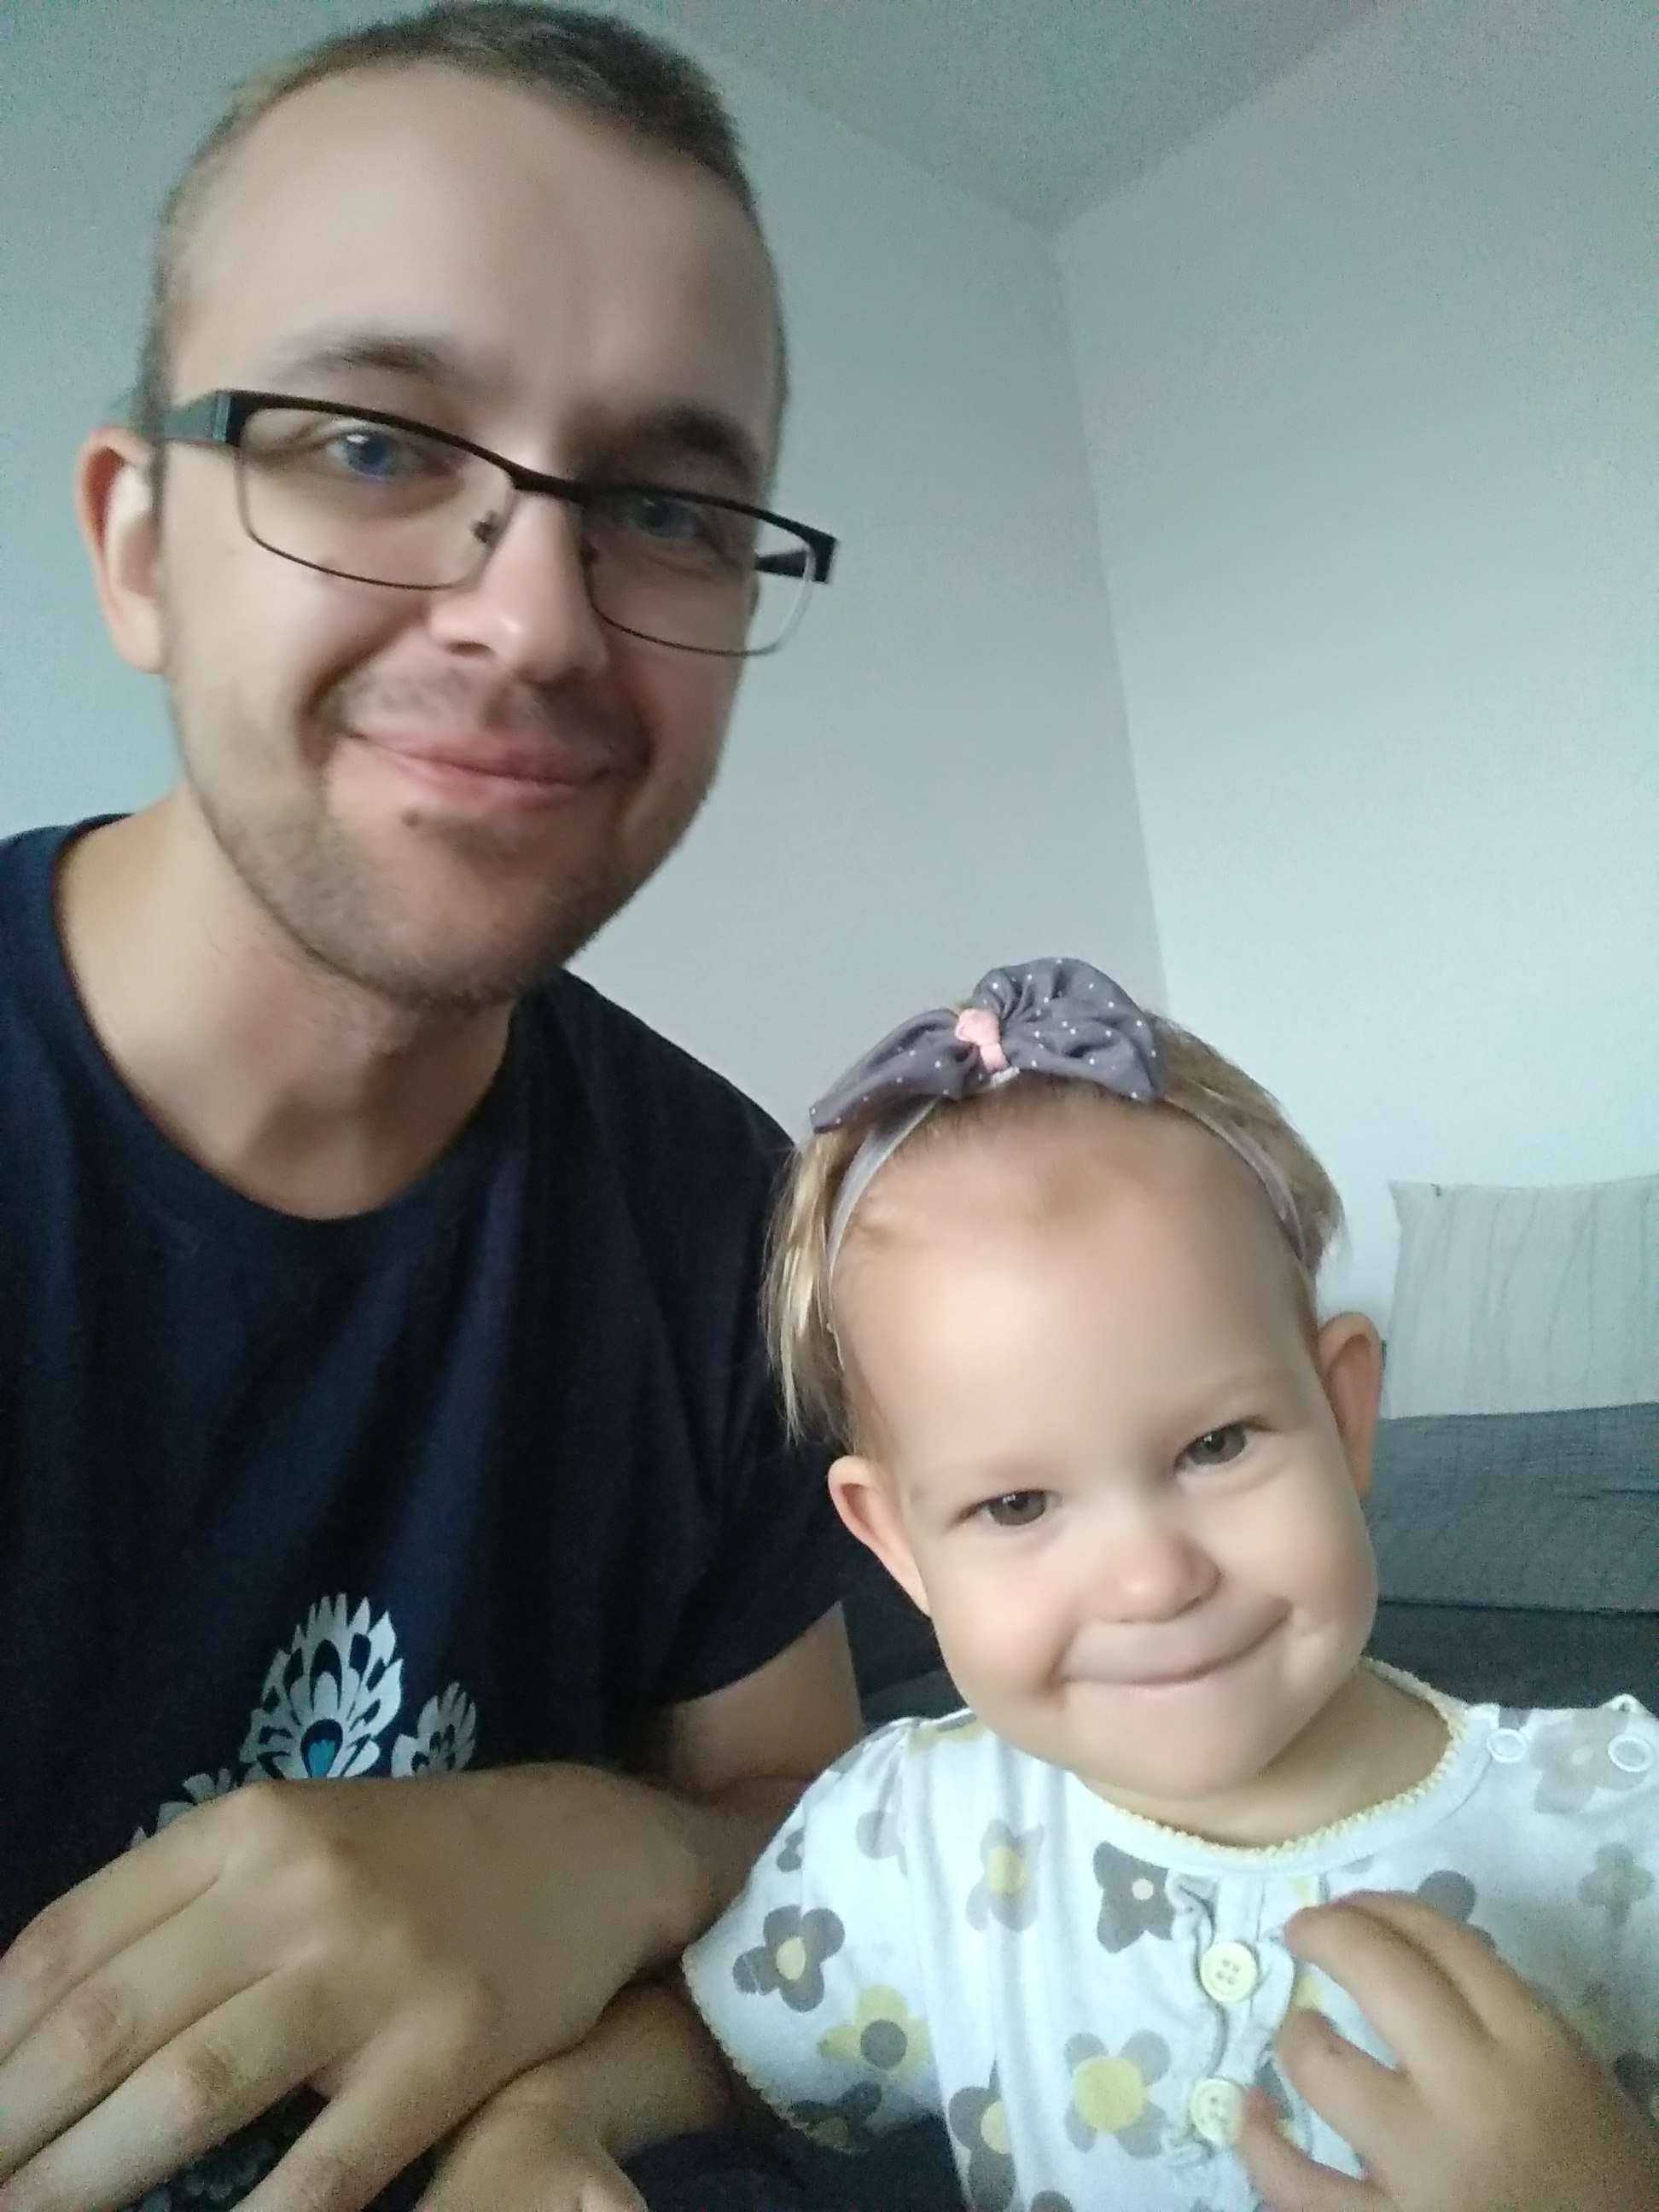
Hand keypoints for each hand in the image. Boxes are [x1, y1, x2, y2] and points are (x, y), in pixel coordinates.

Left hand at [0, 1764, 693, 2211]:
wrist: (580, 1853)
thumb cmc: (402, 1862)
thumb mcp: (285, 1840)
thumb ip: (167, 1910)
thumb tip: (16, 2027)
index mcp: (245, 1827)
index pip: (64, 1943)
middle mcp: (301, 1886)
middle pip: (105, 2026)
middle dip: (7, 2132)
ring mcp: (375, 1969)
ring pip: (186, 2095)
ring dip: (79, 2187)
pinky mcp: (444, 2053)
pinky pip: (318, 2171)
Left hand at [1238, 1889, 1658, 2211]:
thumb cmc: (1597, 2178)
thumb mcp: (1569, 2078)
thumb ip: (1502, 2020)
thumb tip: (1411, 1967)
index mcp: (1533, 2047)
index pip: (1444, 1941)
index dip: (1386, 1906)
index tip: (1356, 1905)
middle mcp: (1473, 2094)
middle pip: (1379, 1972)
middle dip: (1327, 1932)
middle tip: (1303, 1930)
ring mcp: (1423, 2168)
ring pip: (1322, 2067)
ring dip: (1297, 2037)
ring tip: (1298, 2032)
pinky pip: (1294, 2183)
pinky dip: (1261, 2142)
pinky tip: (1253, 2111)